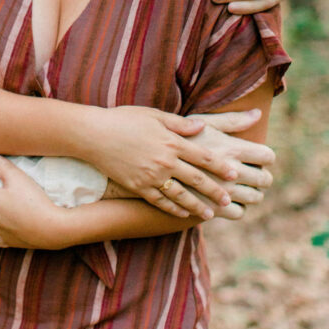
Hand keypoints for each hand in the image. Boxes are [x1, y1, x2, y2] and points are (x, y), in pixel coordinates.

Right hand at [84, 106, 257, 219]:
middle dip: (214, 190)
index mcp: (171, 141)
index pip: (203, 156)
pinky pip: (160, 201)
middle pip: (196, 178)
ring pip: (181, 194)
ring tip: (210, 213)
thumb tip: (202, 126)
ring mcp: (151, 176)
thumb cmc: (124, 120)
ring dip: (197, 205)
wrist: (94, 135)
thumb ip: (179, 123)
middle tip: (228, 198)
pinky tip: (183, 214)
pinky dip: (173, 209)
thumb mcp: (154, 115)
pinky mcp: (138, 187)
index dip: (221, 166)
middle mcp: (165, 160)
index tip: (234, 173)